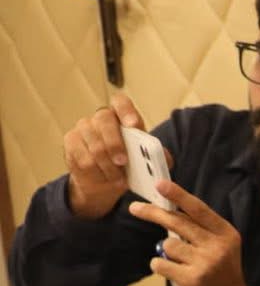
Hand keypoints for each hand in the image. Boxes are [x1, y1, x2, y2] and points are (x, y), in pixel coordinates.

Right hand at [62, 93, 151, 219]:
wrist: (104, 183)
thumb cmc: (129, 166)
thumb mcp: (146, 161)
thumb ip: (156, 156)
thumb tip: (163, 156)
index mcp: (122, 117)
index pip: (121, 102)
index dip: (126, 111)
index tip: (133, 125)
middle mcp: (101, 118)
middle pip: (104, 120)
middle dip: (115, 143)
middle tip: (123, 162)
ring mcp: (83, 127)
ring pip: (95, 145)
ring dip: (109, 166)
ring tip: (118, 177)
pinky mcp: (71, 141)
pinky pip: (84, 158)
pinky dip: (97, 172)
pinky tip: (104, 177)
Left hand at [128, 180, 255, 285]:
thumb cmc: (221, 273)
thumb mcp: (220, 247)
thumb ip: (199, 230)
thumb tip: (167, 210)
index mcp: (226, 234)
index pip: (199, 209)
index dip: (178, 195)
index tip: (160, 184)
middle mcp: (218, 246)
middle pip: (177, 222)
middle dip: (153, 213)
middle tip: (135, 208)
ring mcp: (206, 263)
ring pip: (167, 244)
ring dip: (166, 252)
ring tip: (180, 262)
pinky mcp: (193, 279)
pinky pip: (161, 263)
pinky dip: (160, 266)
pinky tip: (173, 272)